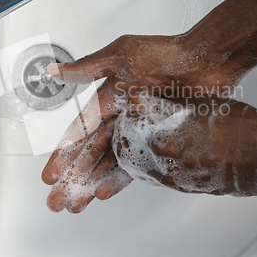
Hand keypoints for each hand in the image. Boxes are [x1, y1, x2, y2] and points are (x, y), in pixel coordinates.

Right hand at [41, 34, 237, 212]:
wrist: (206, 61)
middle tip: (57, 199)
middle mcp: (121, 116)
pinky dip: (120, 178)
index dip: (64, 153)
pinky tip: (104, 191)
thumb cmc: (167, 52)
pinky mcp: (158, 139)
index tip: (50, 174)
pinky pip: (136, 162)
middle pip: (90, 152)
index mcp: (108, 98)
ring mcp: (139, 129)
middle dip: (72, 177)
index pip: (80, 131)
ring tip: (75, 204)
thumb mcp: (122, 55)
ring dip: (91, 182)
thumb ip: (88, 67)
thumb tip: (55, 72)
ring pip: (110, 161)